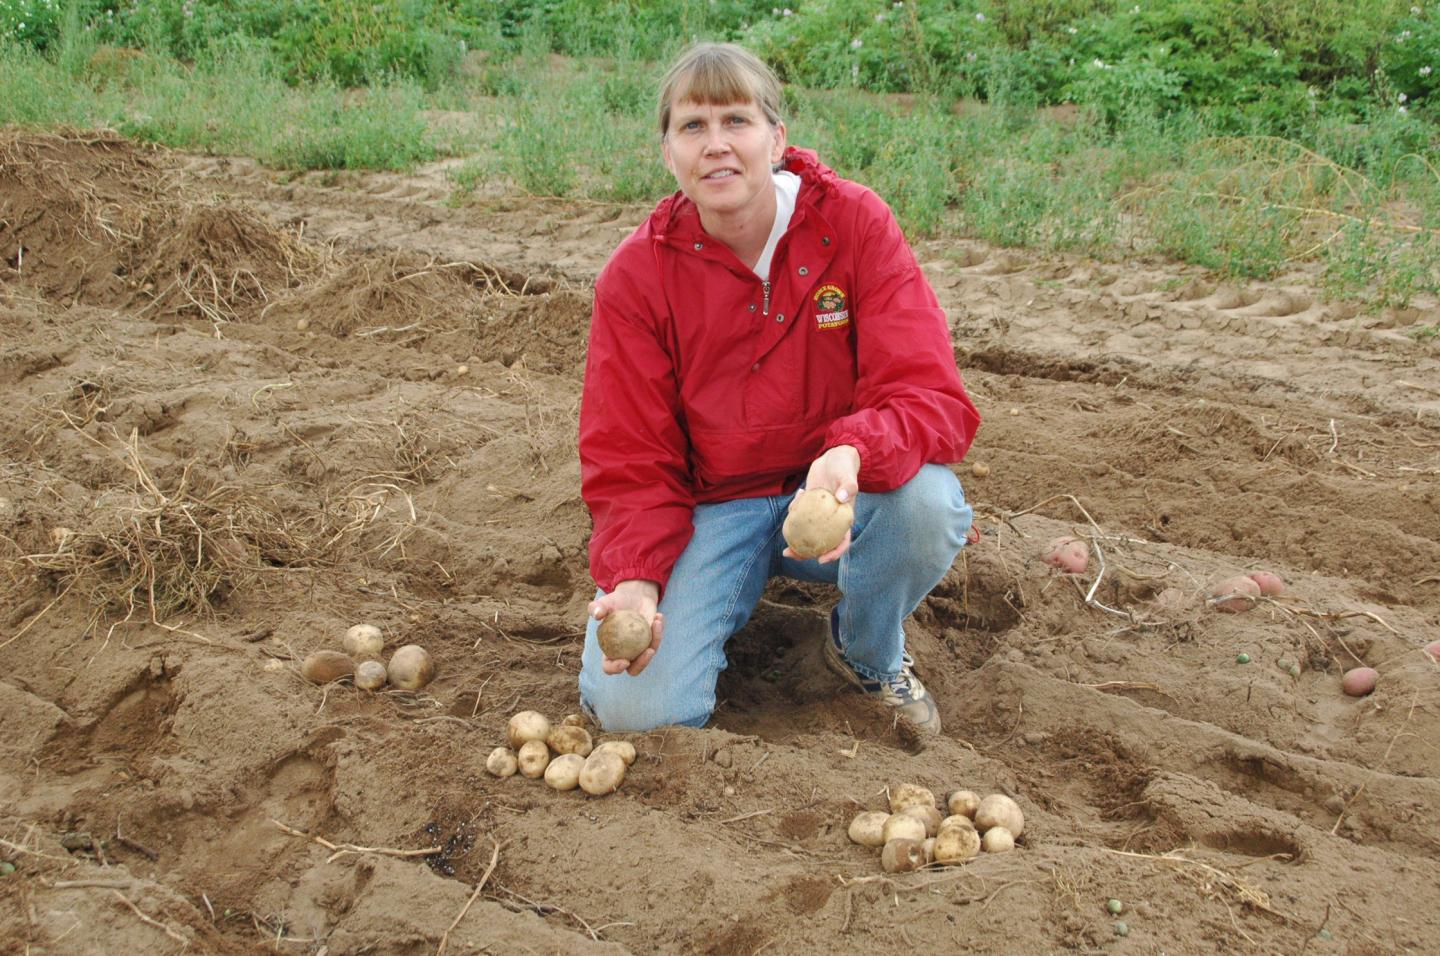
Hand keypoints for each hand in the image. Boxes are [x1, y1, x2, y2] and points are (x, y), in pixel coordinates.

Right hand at [588, 579, 663, 676]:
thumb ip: (598, 607)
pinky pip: (656, 641)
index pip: (609, 666)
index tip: (625, 661)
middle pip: (632, 669)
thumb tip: (597, 614)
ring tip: (656, 623)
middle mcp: (624, 654)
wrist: (634, 596)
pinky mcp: (651, 642)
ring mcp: (639, 650)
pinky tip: (659, 617)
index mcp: (609, 650)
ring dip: (655, 642)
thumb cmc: (617, 600)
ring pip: (648, 656)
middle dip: (642, 664)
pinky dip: (658, 631)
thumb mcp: (607, 601)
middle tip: (649, 651)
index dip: (615, 668)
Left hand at [783, 445, 859, 564]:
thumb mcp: (848, 475)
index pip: (842, 541)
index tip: (821, 560)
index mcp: (844, 518)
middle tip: (790, 554)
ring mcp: (819, 513)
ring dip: (796, 537)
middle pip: (821, 542)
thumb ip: (848, 486)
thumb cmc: (845, 467)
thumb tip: (841, 498)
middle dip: (806, 552)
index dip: (834, 554)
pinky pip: (800, 514)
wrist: (835, 456)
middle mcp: (831, 519)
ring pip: (808, 531)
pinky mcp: (810, 504)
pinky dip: (795, 510)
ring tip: (784, 538)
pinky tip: (797, 497)